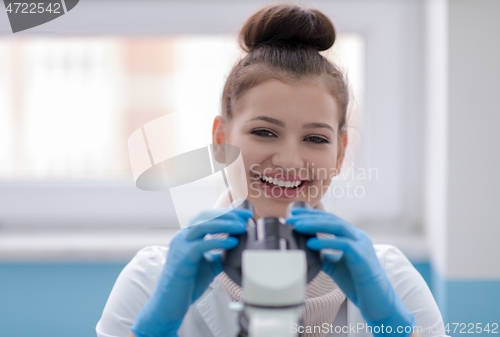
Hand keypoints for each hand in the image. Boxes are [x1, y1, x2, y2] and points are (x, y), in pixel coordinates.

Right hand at [131, 207, 252, 336]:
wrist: (170, 304)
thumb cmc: (187, 284)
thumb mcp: (209, 264)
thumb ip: (220, 253)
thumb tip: (237, 246)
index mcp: (188, 236)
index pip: (207, 216)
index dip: (226, 213)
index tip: (244, 215)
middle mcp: (182, 237)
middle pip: (205, 216)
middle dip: (227, 214)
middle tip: (244, 218)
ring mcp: (180, 246)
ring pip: (202, 226)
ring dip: (224, 224)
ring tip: (241, 227)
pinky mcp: (182, 258)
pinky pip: (201, 245)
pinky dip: (218, 241)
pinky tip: (232, 243)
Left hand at [286, 207, 415, 335]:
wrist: (377, 303)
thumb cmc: (358, 284)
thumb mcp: (335, 265)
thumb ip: (323, 254)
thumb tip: (304, 248)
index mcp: (352, 237)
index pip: (330, 219)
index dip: (311, 215)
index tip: (294, 214)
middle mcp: (358, 237)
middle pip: (332, 219)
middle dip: (310, 217)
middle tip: (291, 217)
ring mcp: (362, 245)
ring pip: (337, 227)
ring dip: (315, 225)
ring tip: (298, 226)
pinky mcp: (363, 257)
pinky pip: (343, 245)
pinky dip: (325, 242)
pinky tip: (311, 243)